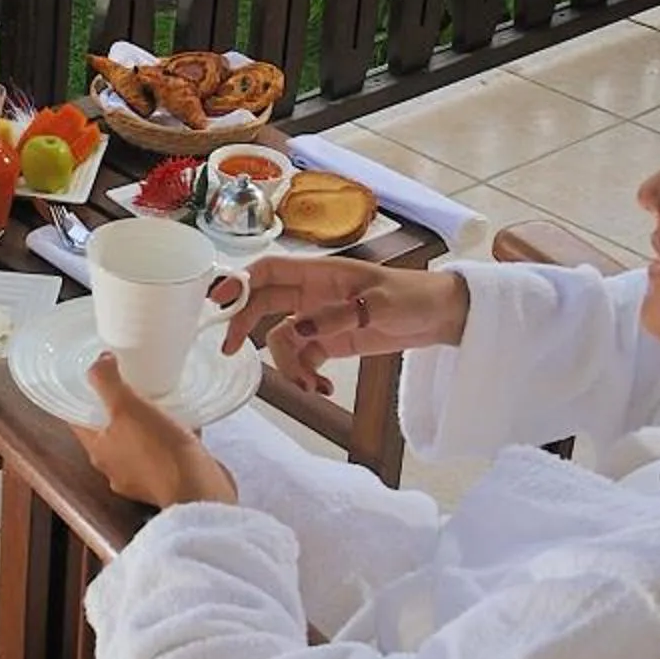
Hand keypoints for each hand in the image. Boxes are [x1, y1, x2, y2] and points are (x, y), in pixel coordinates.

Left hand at [81, 354, 237, 507]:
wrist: (197, 489)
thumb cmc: (159, 452)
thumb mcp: (127, 407)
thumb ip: (107, 382)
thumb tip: (98, 362)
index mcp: (98, 450)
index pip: (78, 419)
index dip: (82, 397)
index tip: (93, 380)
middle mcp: (114, 467)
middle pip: (107, 431)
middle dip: (116, 410)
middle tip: (127, 386)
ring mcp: (140, 477)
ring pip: (135, 443)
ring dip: (143, 425)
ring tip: (156, 402)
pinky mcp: (166, 481)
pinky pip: (161, 453)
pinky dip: (166, 439)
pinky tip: (179, 424)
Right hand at [218, 257, 470, 394]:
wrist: (440, 317)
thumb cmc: (412, 295)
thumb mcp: (377, 304)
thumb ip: (336, 316)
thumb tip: (296, 330)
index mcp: (319, 272)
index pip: (268, 270)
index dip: (239, 281)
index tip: (218, 303)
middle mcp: (312, 293)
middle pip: (264, 305)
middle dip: (245, 326)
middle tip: (232, 351)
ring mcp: (320, 319)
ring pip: (282, 340)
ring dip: (288, 365)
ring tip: (310, 384)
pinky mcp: (331, 343)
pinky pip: (304, 359)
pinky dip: (307, 376)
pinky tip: (322, 387)